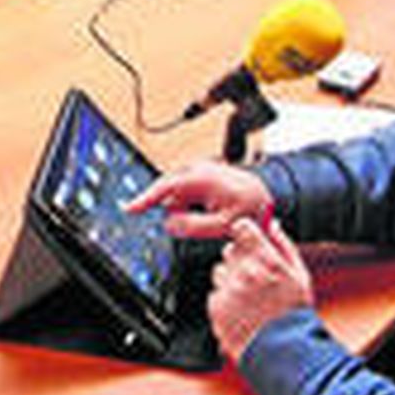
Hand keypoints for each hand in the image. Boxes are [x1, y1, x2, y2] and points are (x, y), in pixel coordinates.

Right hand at [126, 160, 273, 238]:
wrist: (264, 194)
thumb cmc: (249, 207)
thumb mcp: (223, 224)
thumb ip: (194, 226)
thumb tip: (169, 223)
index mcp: (201, 178)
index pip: (165, 187)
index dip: (145, 199)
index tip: (130, 208)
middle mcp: (197, 168)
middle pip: (167, 190)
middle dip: (172, 208)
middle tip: (192, 220)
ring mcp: (197, 168)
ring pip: (175, 192)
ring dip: (182, 206)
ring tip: (207, 214)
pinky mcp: (198, 172)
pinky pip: (182, 190)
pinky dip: (187, 202)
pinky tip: (204, 209)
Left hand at [208, 214, 313, 361]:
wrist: (283, 352)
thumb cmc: (294, 314)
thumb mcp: (299, 276)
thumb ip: (284, 246)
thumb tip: (272, 224)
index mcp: (267, 260)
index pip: (241, 227)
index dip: (244, 233)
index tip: (248, 240)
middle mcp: (246, 272)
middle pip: (228, 250)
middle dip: (239, 259)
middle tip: (255, 278)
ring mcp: (229, 290)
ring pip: (219, 271)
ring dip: (230, 280)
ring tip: (249, 298)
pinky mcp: (216, 307)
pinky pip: (215, 292)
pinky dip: (224, 300)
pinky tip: (241, 311)